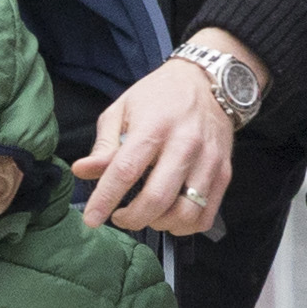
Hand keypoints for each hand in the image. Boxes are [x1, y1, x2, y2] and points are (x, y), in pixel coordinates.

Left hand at [71, 29, 265, 234]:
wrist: (206, 81)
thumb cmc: (158, 96)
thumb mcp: (122, 110)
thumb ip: (104, 145)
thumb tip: (82, 171)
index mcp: (154, 126)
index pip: (126, 170)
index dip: (105, 199)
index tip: (91, 219)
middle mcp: (185, 144)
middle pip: (157, 199)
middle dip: (132, 218)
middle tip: (120, 216)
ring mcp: (208, 161)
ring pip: (185, 213)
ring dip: (160, 224)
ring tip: (147, 214)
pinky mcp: (224, 173)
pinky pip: (205, 216)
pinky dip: (185, 226)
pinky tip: (171, 215)